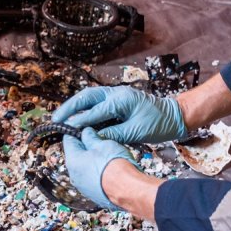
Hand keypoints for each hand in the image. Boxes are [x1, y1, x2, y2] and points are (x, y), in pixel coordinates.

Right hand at [52, 86, 187, 143]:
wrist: (175, 116)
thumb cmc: (159, 124)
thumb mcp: (136, 132)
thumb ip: (113, 133)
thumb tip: (92, 137)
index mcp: (121, 99)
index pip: (94, 111)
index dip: (79, 121)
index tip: (65, 129)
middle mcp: (115, 94)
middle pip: (85, 97)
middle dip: (69, 108)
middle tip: (55, 119)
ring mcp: (115, 95)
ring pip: (88, 98)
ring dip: (73, 107)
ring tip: (60, 118)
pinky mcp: (116, 101)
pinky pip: (95, 103)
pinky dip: (83, 110)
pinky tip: (75, 119)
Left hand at [62, 128, 138, 209]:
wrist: (129, 190)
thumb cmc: (116, 166)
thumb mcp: (103, 144)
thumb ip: (91, 137)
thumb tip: (86, 132)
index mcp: (72, 161)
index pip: (68, 140)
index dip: (76, 132)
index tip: (83, 128)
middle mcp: (74, 175)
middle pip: (77, 155)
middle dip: (87, 147)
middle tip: (99, 142)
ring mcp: (83, 186)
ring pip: (85, 168)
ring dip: (93, 161)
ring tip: (108, 156)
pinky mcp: (94, 194)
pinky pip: (93, 179)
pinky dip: (99, 173)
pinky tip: (111, 169)